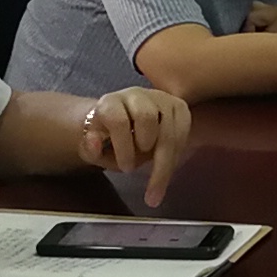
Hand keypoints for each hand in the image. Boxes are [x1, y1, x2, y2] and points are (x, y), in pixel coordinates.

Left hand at [78, 86, 189, 200]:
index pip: (119, 120)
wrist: (121, 121)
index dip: (124, 147)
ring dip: (167, 158)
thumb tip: (95, 143)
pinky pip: (184, 130)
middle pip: (147, 117)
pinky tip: (169, 168)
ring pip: (170, 126)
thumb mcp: (93, 147)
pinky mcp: (178, 106)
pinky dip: (178, 153)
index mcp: (111, 102)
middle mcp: (136, 95)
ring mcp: (160, 98)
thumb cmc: (107, 138)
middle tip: (145, 175)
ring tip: (159, 181)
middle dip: (148, 151)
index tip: (126, 169)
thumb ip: (91, 148)